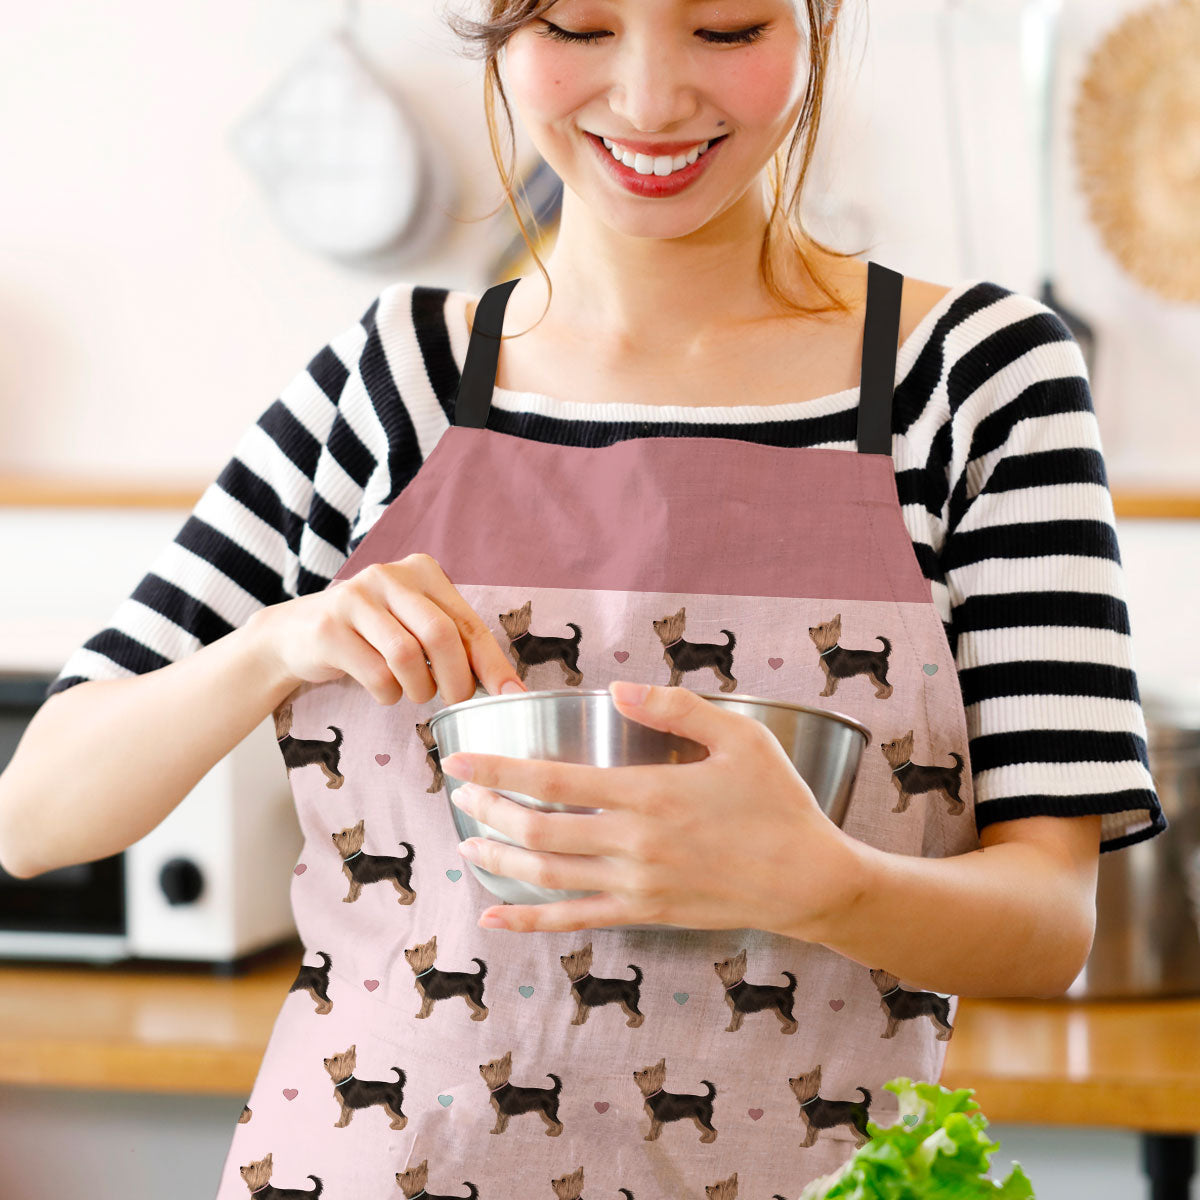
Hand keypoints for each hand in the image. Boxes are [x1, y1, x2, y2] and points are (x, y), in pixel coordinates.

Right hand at [247, 552, 527, 705]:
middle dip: (457, 680)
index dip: (493, 663)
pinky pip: (376, 674)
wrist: (296, 634)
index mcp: (421, 571)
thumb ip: (455, 643)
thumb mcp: (414, 625)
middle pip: (441, 635)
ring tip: (414, 694)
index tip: (513, 695)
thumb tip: (508, 686)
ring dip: (419, 690)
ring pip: (407, 656)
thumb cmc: (371, 635)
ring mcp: (355, 598)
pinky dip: (388, 695)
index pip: (468, 622)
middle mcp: (389, 576)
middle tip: (455, 702)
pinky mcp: (329, 628)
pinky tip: (385, 691)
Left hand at [441, 679, 855, 936]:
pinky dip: (529, 922)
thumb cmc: (779, 802)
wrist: (810, 880)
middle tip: (458, 794)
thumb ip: (677, 708)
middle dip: (488, 811)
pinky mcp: (644, 914)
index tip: (459, 761)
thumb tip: (618, 689)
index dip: (499, 770)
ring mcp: (636, 885)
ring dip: (499, 860)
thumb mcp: (741, 737)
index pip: (554, 780)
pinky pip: (574, 921)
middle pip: (538, 830)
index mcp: (651, 793)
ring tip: (467, 844)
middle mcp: (634, 843)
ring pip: (547, 876)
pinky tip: (495, 920)